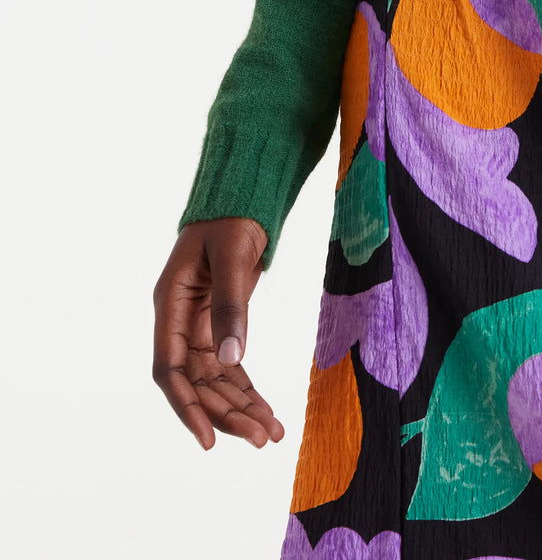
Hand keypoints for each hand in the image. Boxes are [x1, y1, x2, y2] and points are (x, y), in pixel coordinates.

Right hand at [152, 216, 284, 450]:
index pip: (170, 369)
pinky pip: (231, 369)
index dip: (186, 407)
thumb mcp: (231, 256)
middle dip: (225, 414)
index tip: (208, 440)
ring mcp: (199, 327)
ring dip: (240, 409)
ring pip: (215, 382)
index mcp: (170, 304)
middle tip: (260, 438)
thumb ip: (231, 306)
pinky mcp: (219, 327)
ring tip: (271, 435)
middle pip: (196, 383)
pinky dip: (248, 392)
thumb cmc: (230, 220)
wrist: (240, 202)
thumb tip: (233, 359)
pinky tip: (268, 414)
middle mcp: (179, 322)